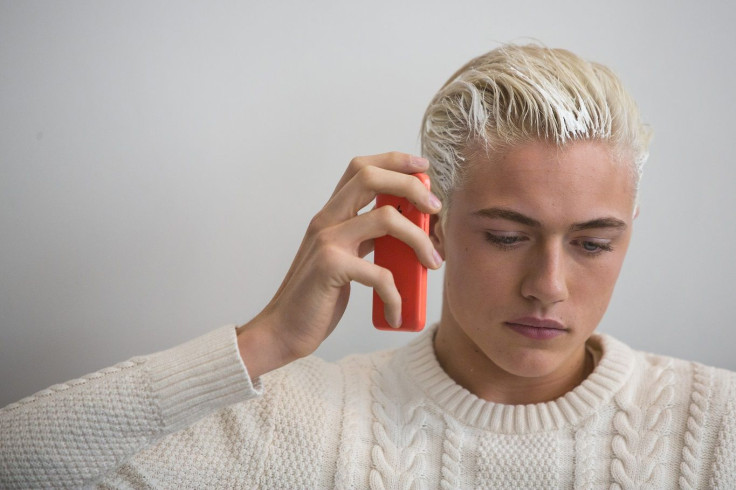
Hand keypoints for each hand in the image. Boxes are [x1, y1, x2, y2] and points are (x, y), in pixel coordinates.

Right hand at [236, 152, 442, 377]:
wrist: (282, 331)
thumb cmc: (317, 297)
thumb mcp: (344, 258)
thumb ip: (366, 238)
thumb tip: (407, 228)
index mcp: (330, 215)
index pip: (361, 168)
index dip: (394, 161)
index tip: (422, 169)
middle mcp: (325, 221)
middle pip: (371, 178)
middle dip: (411, 186)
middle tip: (436, 209)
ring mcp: (326, 242)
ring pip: (386, 219)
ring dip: (419, 239)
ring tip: (433, 262)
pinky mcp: (330, 268)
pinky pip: (380, 273)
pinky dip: (396, 295)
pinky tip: (397, 312)